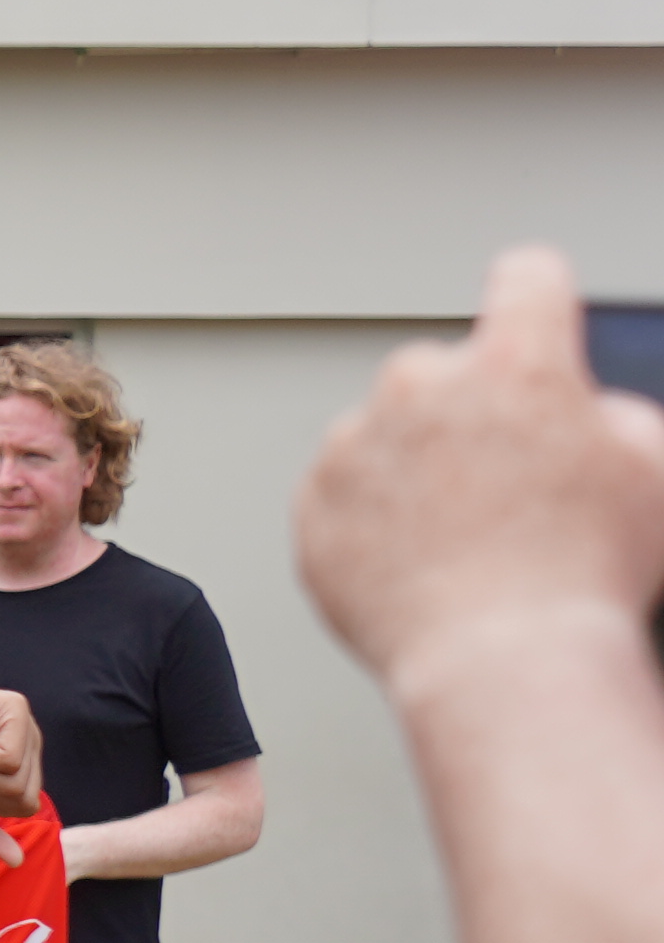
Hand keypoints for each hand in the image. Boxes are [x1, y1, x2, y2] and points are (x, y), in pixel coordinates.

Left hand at [305, 248, 663, 688]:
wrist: (501, 664)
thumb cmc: (587, 576)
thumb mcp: (652, 474)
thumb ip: (615, 416)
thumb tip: (583, 409)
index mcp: (515, 364)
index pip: (526, 278)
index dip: (539, 298)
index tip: (535, 313)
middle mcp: (421, 386)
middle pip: (447, 370)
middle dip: (472, 412)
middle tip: (506, 485)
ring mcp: (355, 444)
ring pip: (388, 432)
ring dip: (417, 466)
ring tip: (465, 539)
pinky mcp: (313, 502)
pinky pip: (346, 492)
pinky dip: (375, 519)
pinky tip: (422, 563)